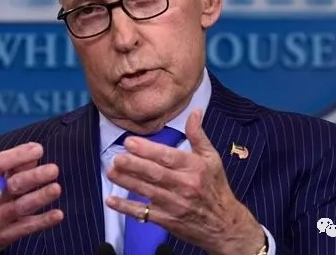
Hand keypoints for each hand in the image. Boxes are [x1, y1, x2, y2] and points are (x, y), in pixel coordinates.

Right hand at [0, 142, 63, 254]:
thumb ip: (8, 168)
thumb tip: (33, 156)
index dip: (19, 154)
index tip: (38, 149)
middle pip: (11, 185)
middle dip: (34, 177)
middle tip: (53, 169)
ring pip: (20, 207)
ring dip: (40, 197)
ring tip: (56, 188)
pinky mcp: (2, 237)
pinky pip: (25, 228)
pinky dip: (42, 221)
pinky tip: (57, 214)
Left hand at [105, 110, 264, 253]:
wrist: (224, 225)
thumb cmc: (216, 187)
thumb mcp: (212, 158)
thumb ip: (198, 134)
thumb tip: (194, 111)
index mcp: (194, 168)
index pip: (168, 157)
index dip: (148, 150)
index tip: (130, 142)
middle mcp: (184, 186)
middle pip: (155, 174)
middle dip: (134, 165)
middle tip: (117, 157)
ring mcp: (175, 205)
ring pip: (147, 192)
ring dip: (127, 182)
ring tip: (111, 171)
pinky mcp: (167, 220)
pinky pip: (144, 214)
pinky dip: (127, 208)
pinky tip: (111, 201)